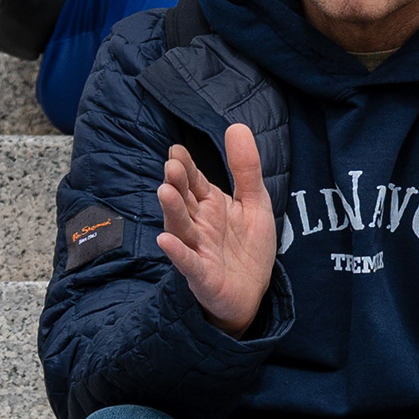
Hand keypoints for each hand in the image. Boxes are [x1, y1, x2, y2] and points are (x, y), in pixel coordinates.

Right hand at [155, 123, 277, 335]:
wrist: (253, 293)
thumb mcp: (254, 202)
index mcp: (210, 205)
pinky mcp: (202, 276)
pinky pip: (188, 263)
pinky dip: (177, 253)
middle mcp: (199, 225)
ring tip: (164, 191)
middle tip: (171, 166)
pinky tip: (165, 240)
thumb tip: (237, 126)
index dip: (186, 167)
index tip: (176, 150)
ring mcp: (198, 250)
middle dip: (177, 184)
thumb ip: (246, 168)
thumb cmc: (247, 246)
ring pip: (181, 228)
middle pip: (184, 201)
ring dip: (172, 211)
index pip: (194, 182)